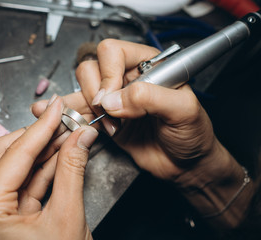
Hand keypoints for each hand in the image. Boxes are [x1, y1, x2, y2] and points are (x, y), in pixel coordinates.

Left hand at [0, 96, 97, 239]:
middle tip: (64, 119)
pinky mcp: (10, 215)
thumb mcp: (67, 216)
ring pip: (17, 167)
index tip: (59, 108)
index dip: (41, 127)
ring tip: (68, 132)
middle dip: (38, 135)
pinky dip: (45, 166)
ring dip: (44, 149)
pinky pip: (26, 182)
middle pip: (7, 154)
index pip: (15, 154)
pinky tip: (63, 152)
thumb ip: (72, 170)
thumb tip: (82, 137)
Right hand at [71, 39, 223, 180]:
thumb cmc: (192, 133)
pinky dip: (81, 119)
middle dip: (97, 92)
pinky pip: (83, 111)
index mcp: (149, 65)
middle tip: (112, 112)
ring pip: (84, 88)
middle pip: (92, 67)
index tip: (114, 97)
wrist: (185, 164)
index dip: (109, 73)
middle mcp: (129, 77)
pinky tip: (95, 128)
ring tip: (113, 125)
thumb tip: (112, 99)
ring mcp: (115, 98)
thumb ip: (150, 97)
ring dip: (91, 108)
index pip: (114, 52)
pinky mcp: (107, 118)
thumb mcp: (182, 110)